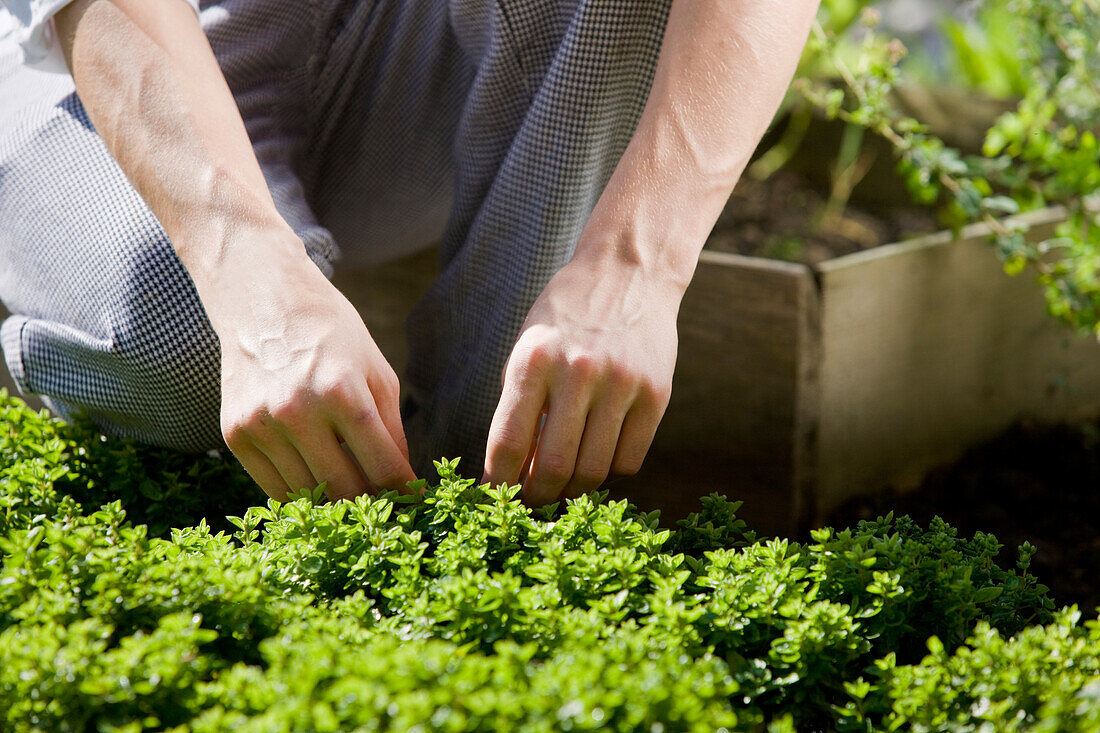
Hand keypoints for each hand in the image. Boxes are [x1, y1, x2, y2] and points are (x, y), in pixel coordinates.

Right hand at [211, 240, 416, 501]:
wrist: (262, 300)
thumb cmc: (331, 333)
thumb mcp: (376, 371)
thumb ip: (391, 429)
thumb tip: (403, 482)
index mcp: (342, 392)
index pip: (382, 467)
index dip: (402, 492)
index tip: (412, 501)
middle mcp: (297, 411)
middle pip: (344, 489)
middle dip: (370, 503)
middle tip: (383, 504)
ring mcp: (261, 425)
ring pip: (307, 495)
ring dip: (333, 502)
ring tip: (350, 493)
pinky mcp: (234, 434)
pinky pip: (273, 487)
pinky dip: (298, 493)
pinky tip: (315, 482)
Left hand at [482, 255, 678, 504]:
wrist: (629, 273)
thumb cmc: (566, 318)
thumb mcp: (528, 349)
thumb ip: (518, 408)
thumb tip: (513, 473)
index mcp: (534, 361)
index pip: (508, 442)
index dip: (498, 482)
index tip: (494, 497)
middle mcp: (578, 373)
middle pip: (555, 466)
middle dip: (537, 496)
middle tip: (532, 501)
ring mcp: (621, 384)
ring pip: (594, 470)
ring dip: (574, 489)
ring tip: (564, 484)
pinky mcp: (656, 395)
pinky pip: (630, 460)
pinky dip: (610, 472)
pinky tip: (598, 457)